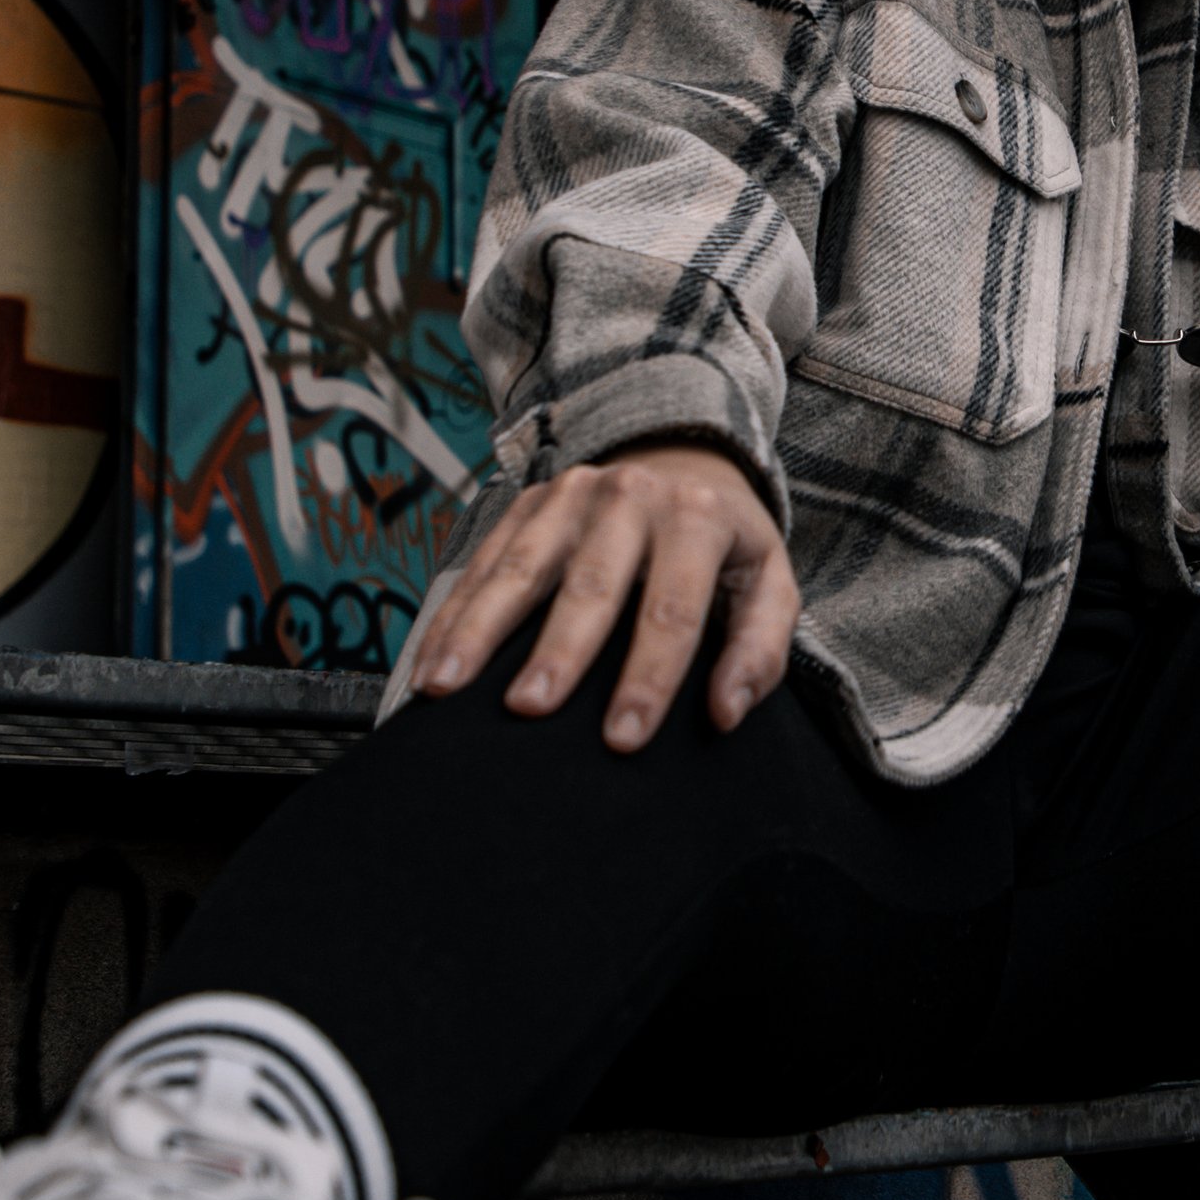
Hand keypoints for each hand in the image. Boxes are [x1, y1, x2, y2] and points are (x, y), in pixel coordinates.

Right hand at [410, 442, 798, 751]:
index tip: (623, 739)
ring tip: (445, 685)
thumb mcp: (769, 584)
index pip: (673, 609)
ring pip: (520, 567)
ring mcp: (571, 494)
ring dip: (480, 629)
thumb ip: (760, 650)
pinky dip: (452, 615)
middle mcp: (630, 497)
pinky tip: (430, 663)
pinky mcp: (526, 502)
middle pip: (591, 584)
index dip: (649, 677)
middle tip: (529, 710)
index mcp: (698, 518)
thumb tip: (726, 711)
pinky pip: (482, 562)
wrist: (684, 461)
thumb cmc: (726, 548)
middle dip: (559, 650)